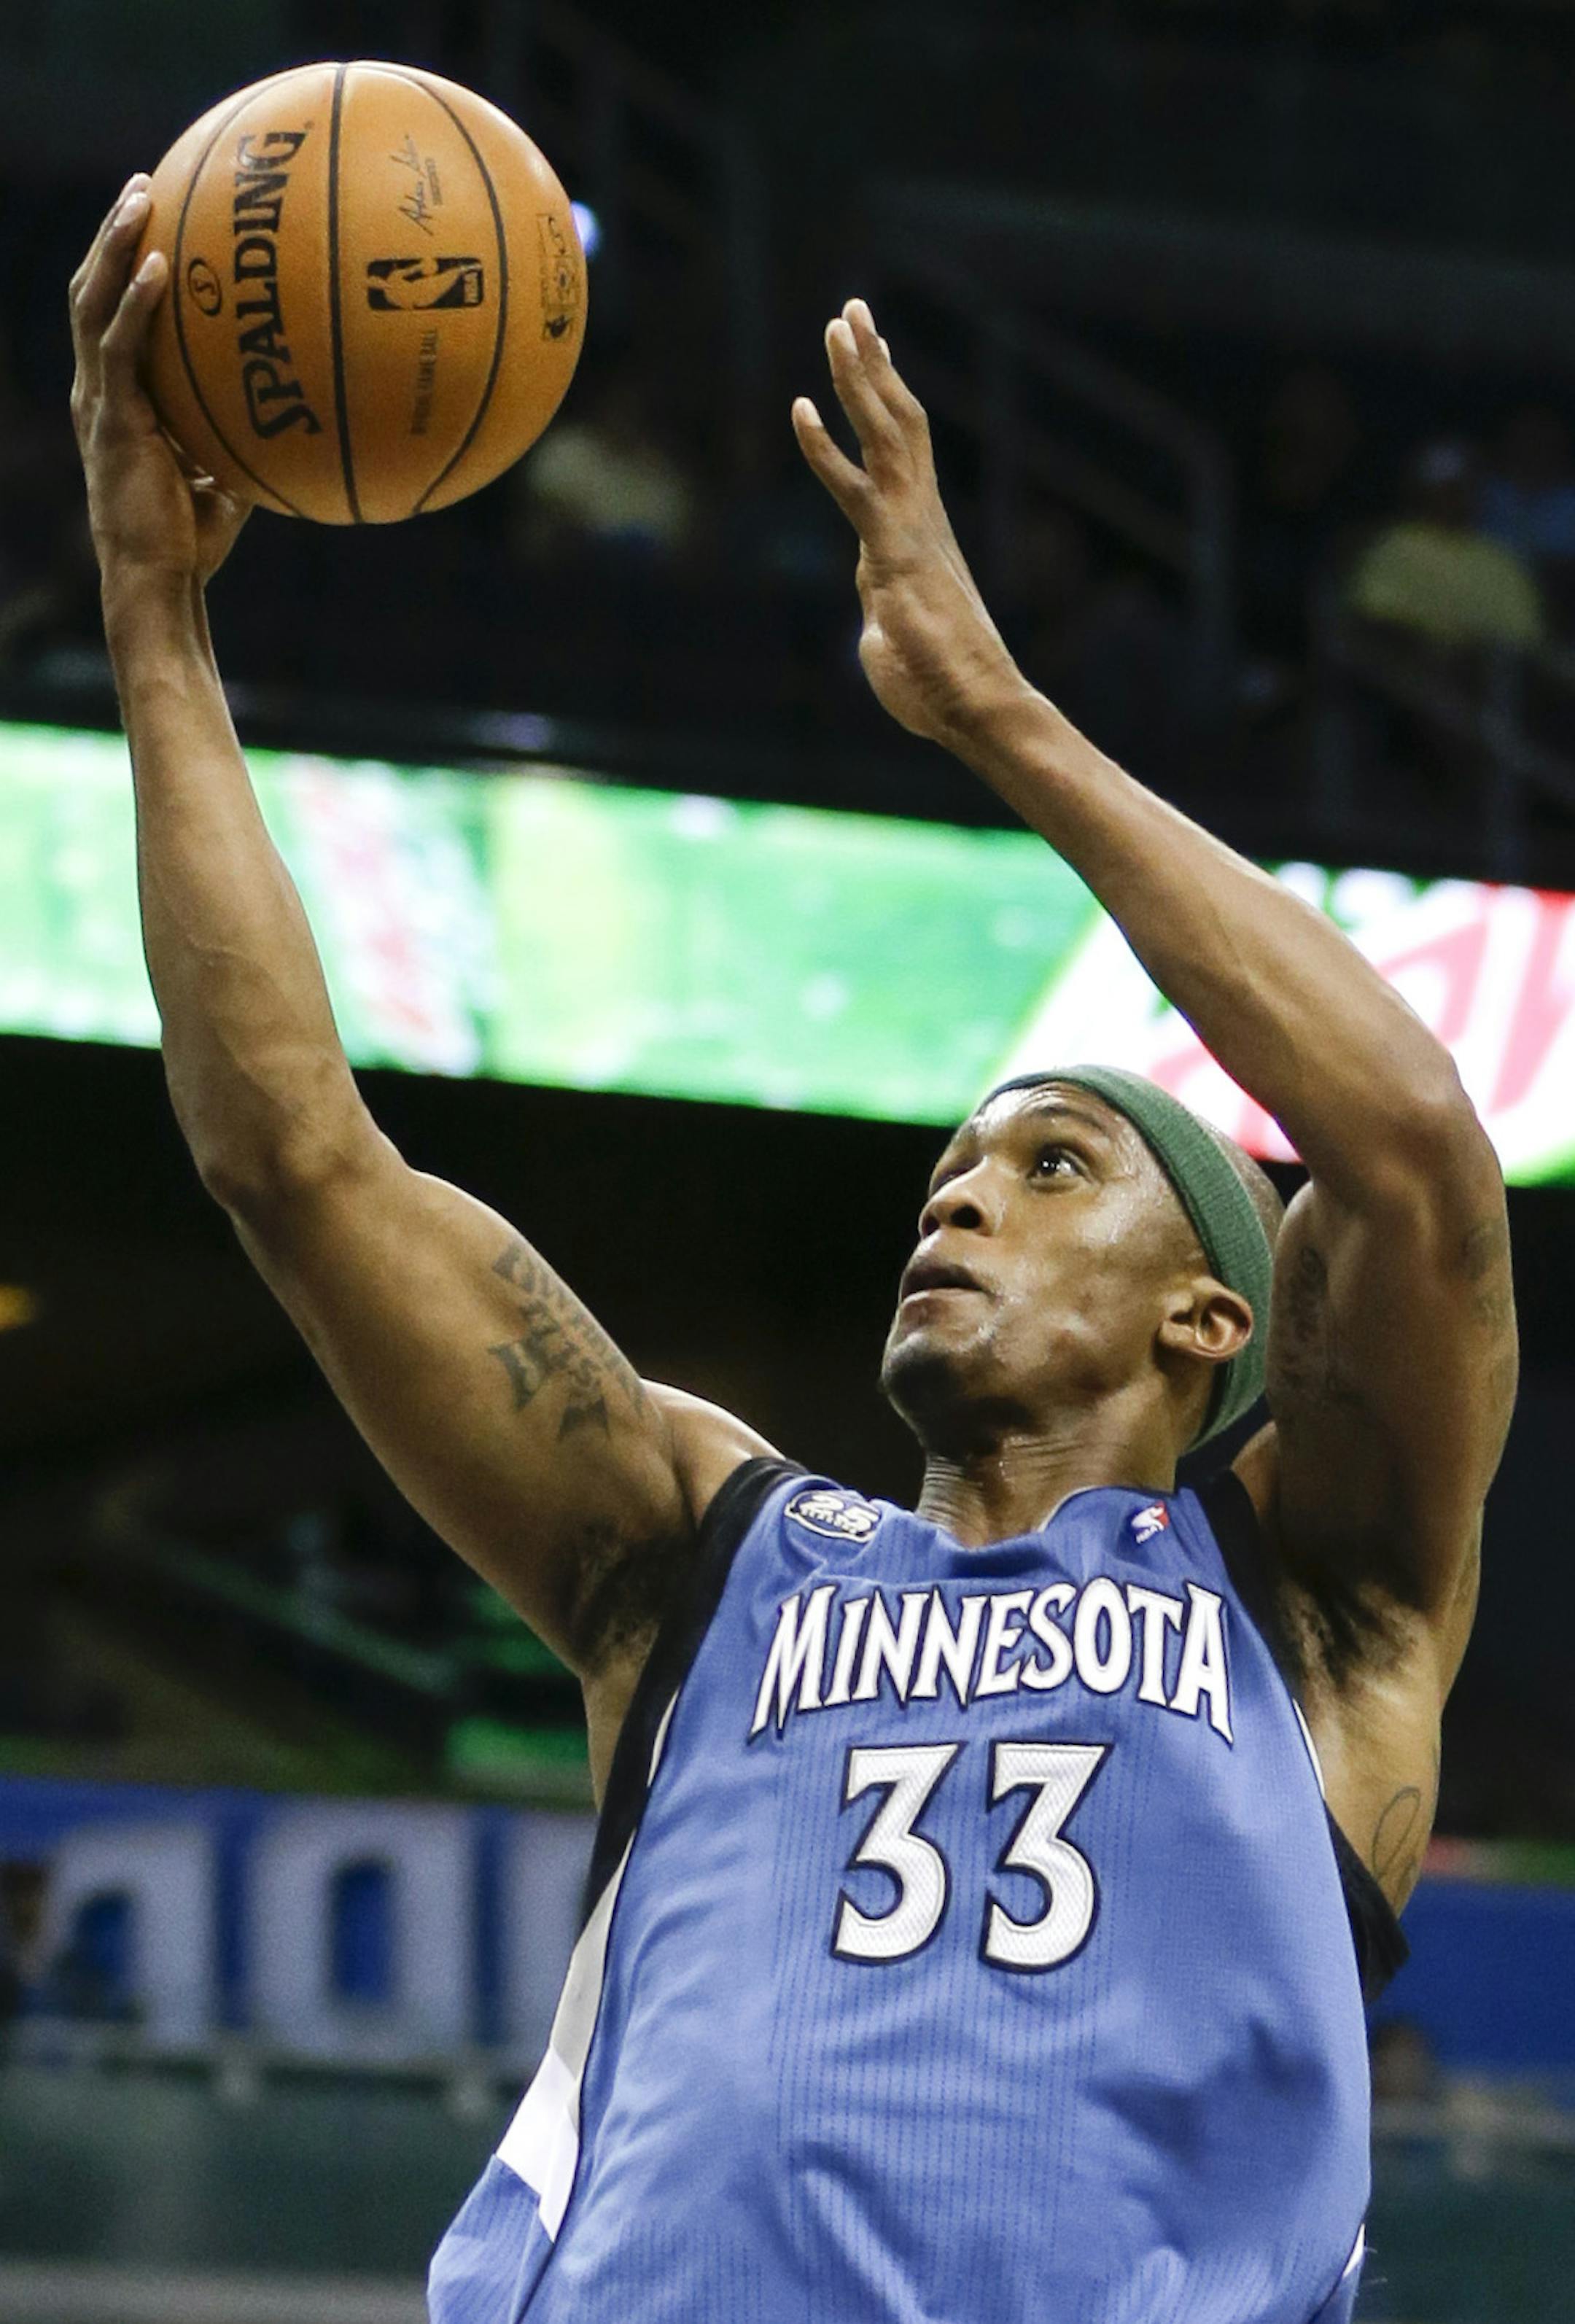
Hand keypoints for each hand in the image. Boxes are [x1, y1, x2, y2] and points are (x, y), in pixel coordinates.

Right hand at [69, 176, 248, 594]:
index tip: (156, 221)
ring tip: (140, 198)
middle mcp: (98, 390)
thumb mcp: (225, 478)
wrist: (157, 580)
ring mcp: (99, 402)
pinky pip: (120, 348)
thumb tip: (297, 423)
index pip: (112, 317)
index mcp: (118, 398)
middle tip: (143, 184)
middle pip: (93, 292)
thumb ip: (245, 442)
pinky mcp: (111, 420)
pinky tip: (159, 269)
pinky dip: (136, 305)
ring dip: (115, 246)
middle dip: (114, 235)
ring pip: (94, 304)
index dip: (123, 267)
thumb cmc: (192, 541)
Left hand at [793, 299, 1029, 750]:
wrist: (974, 709)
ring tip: (839, 322)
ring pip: (885, 435)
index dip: (884, 396)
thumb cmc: (938, 686)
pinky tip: (801, 407)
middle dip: (873, 363)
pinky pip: (854, 489)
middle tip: (853, 310)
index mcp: (918, 530)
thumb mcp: (895, 638)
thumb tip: (879, 619)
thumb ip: (883, 612)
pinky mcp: (892, 556)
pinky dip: (824, 449)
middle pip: (897, 421)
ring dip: (859, 377)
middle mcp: (919, 516)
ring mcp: (909, 530)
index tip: (872, 352)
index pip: (902, 447)